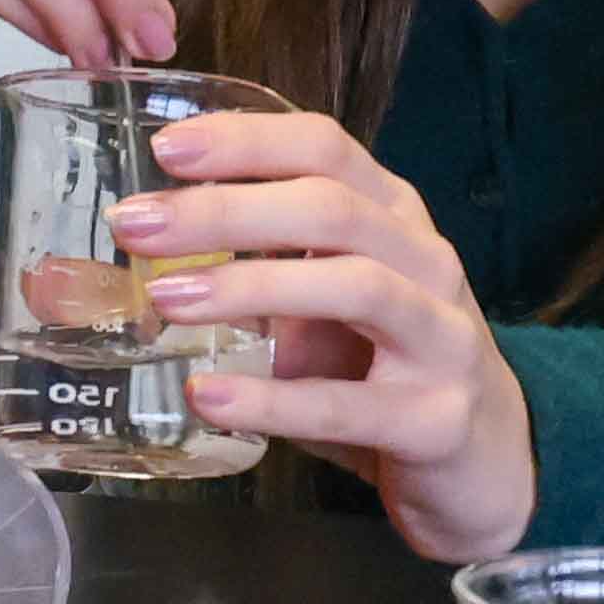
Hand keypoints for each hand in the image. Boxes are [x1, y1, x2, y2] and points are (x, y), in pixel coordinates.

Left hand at [119, 106, 537, 564]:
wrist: (486, 462)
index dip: (245, 141)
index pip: (324, 147)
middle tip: (135, 227)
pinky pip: (348, 403)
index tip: (164, 149)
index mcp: (392, 217)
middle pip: (331, 209)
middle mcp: (426, 262)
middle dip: (226, 210)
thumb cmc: (384, 368)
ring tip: (166, 299)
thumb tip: (118, 262)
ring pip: (353, 287)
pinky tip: (209, 396)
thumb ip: (246, 270)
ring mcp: (442, 339)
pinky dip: (272, 399)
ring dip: (251, 285)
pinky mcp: (438, 420)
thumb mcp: (317, 304)